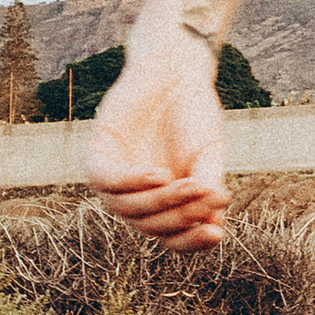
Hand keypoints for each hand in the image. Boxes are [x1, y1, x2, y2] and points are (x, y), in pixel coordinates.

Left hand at [86, 47, 229, 247]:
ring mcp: (114, 179)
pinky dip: (135, 182)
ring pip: (129, 210)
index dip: (192, 242)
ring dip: (163, 201)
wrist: (175, 72)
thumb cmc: (193, 116)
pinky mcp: (96, 155)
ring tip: (191, 184)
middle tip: (209, 195)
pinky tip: (160, 174)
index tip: (217, 234)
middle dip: (183, 216)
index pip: (172, 237)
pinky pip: (109, 181)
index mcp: (163, 203)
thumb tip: (213, 224)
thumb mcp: (208, 156)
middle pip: (151, 227)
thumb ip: (207, 187)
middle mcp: (135, 197)